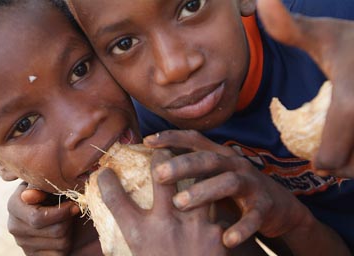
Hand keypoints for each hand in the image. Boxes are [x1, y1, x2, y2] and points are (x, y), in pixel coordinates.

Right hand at [7, 182, 79, 255]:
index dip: (62, 212)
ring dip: (71, 230)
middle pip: (55, 230)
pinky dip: (68, 243)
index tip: (74, 205)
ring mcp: (23, 243)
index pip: (38, 217)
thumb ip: (41, 186)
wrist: (56, 207)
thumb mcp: (49, 184)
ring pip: (61, 242)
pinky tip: (64, 232)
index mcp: (14, 204)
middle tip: (73, 210)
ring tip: (67, 219)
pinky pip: (60, 254)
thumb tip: (28, 195)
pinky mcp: (34, 255)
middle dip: (69, 220)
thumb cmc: (53, 191)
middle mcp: (14, 226)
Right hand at [97, 148, 227, 255]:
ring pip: (195, 184)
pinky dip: (211, 203)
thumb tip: (118, 225)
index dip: (107, 181)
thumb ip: (130, 239)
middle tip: (159, 149)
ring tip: (189, 162)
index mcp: (139, 236)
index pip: (115, 200)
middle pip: (161, 177)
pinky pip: (214, 208)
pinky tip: (212, 199)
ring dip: (191, 172)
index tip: (105, 171)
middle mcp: (164, 226)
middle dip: (160, 156)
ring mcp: (193, 227)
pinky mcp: (216, 233)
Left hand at [143, 130, 312, 247]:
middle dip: (183, 165)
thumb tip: (154, 171)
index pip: (194, 140)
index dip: (172, 138)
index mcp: (219, 156)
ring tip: (180, 203)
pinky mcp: (265, 206)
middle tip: (159, 174)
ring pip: (228, 182)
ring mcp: (251, 184)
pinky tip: (227, 239)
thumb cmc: (235, 191)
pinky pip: (253, 217)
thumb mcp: (213, 176)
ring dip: (204, 191)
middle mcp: (234, 165)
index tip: (148, 141)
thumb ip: (192, 172)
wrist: (278, 206)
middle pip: (208, 159)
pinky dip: (241, 228)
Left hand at [257, 0, 353, 177]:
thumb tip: (260, 2)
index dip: (326, 160)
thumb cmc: (353, 41)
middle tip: (329, 161)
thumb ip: (288, 27)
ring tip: (346, 154)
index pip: (335, 148)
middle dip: (342, 167)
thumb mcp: (323, 34)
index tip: (318, 162)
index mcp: (352, 96)